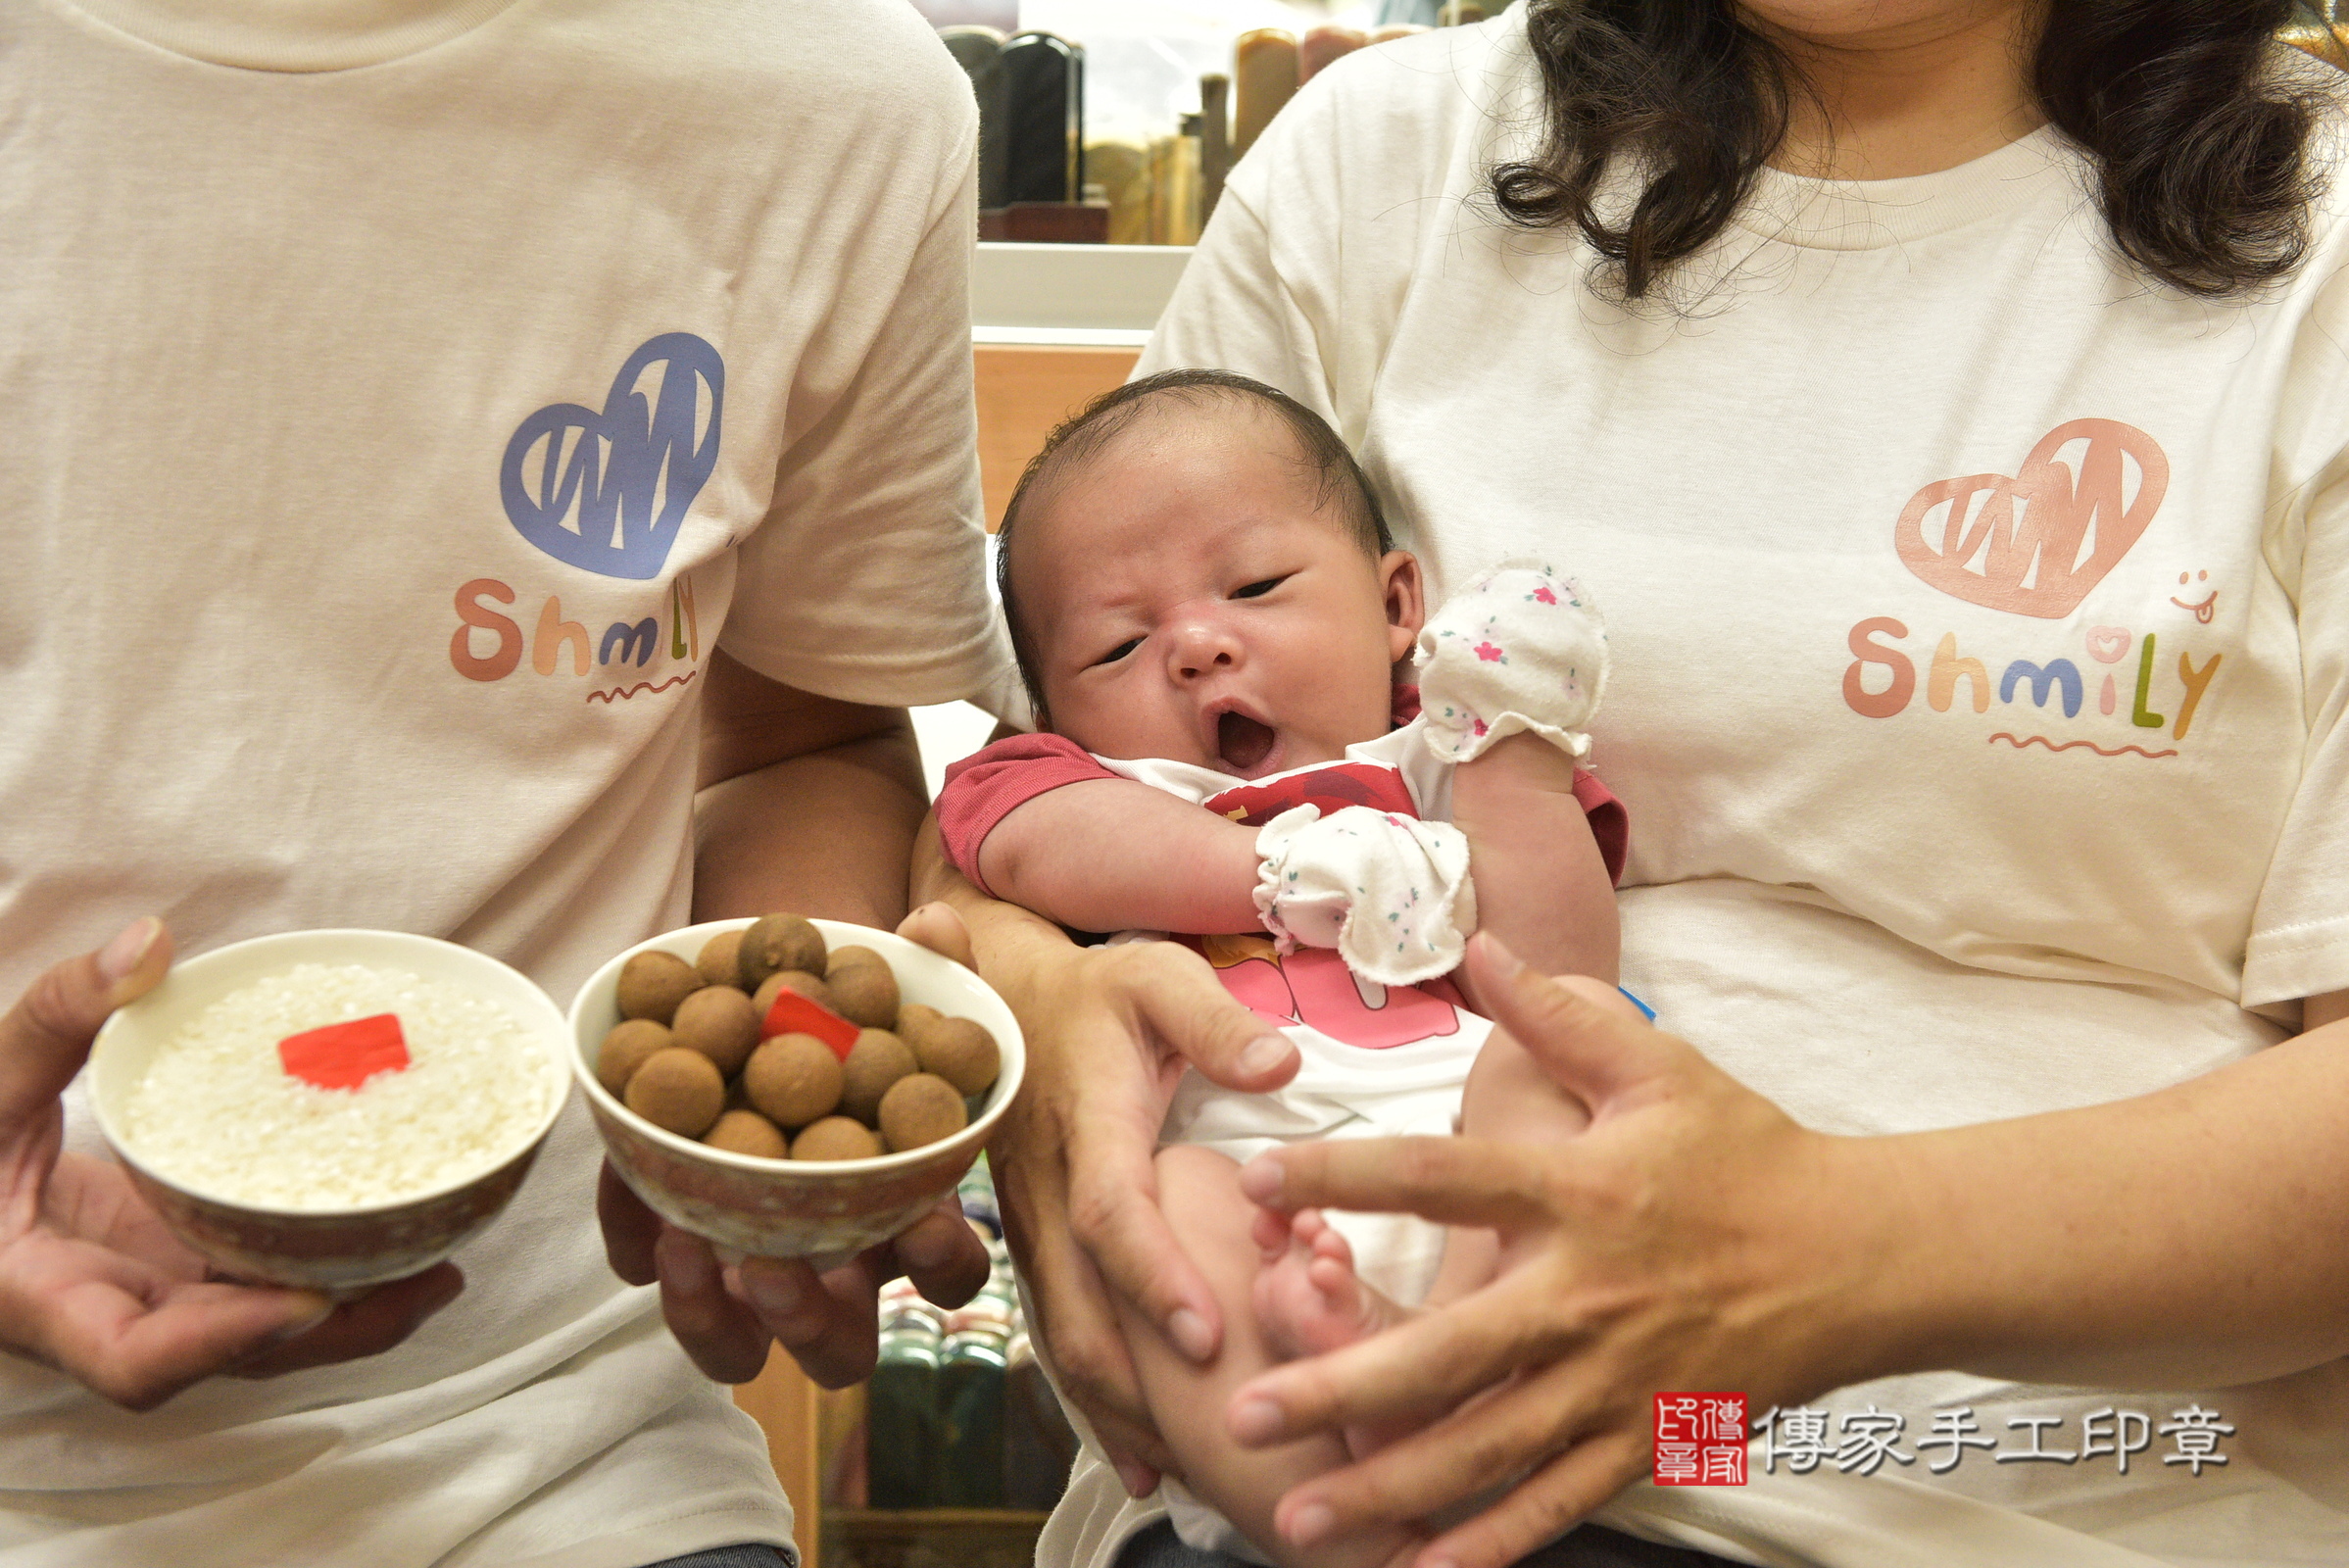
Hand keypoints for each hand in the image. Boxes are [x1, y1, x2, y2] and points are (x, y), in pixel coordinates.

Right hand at [0, 920, 464, 1410]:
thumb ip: (58, 1011)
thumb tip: (148, 946)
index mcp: (39, 1296)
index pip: (135, 1360)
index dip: (224, 1343)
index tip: (305, 1299)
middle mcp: (103, 1315)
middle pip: (228, 1358)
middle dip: (331, 1330)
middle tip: (425, 1275)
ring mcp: (146, 1297)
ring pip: (255, 1336)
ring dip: (349, 1313)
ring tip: (440, 1263)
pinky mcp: (173, 1271)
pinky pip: (253, 1287)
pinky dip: (323, 1270)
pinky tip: (394, 1231)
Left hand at [598, 904, 994, 1386]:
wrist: (770, 989)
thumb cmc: (855, 1001)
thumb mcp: (902, 978)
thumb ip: (938, 962)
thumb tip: (933, 932)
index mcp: (906, 1214)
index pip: (944, 1272)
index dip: (939, 1266)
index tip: (922, 1231)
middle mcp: (832, 1261)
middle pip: (836, 1348)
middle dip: (807, 1324)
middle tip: (770, 1269)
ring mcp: (747, 1260)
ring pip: (733, 1347)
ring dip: (709, 1317)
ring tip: (683, 1245)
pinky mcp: (670, 1232)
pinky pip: (642, 1262)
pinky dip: (631, 1230)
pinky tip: (623, 1169)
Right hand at [976, 915, 1297, 1495]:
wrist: (1003, 999)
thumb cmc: (1100, 991)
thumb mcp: (1157, 977)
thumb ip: (1214, 1021)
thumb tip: (1278, 1064)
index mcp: (1088, 1123)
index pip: (1111, 1211)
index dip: (1152, 1277)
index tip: (1203, 1337)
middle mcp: (1049, 1188)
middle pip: (1076, 1303)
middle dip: (1130, 1382)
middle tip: (1199, 1445)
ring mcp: (1032, 1225)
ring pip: (1061, 1332)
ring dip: (1112, 1406)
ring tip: (1176, 1473)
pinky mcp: (1037, 1246)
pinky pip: (1060, 1329)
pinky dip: (1095, 1396)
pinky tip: (1138, 1454)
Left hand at [1225, 934, 1893, 1567]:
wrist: (1864, 1258)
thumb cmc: (1750, 1157)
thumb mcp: (1659, 1069)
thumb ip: (1561, 1014)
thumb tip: (1479, 946)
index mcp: (1579, 1193)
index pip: (1442, 1179)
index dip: (1345, 1175)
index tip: (1256, 1180)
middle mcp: (1585, 1296)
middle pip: (1447, 1350)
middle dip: (1341, 1386)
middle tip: (1247, 1409)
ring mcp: (1615, 1382)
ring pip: (1486, 1446)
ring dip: (1387, 1484)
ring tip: (1295, 1515)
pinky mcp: (1645, 1441)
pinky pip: (1554, 1503)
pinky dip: (1486, 1545)